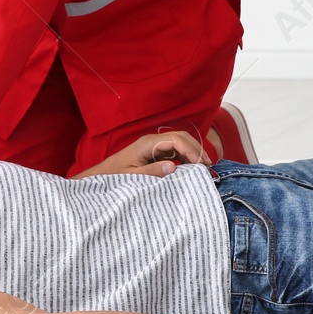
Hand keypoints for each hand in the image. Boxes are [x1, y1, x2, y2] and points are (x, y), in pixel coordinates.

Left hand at [76, 130, 211, 177]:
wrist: (104, 174)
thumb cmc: (116, 175)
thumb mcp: (133, 176)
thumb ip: (152, 172)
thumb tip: (174, 167)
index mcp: (147, 143)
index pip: (175, 140)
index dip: (190, 150)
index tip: (200, 164)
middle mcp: (153, 141)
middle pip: (181, 137)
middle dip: (196, 149)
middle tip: (208, 166)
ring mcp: (155, 145)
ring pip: (180, 142)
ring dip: (193, 152)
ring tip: (204, 167)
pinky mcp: (157, 152)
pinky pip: (176, 150)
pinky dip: (187, 157)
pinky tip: (193, 168)